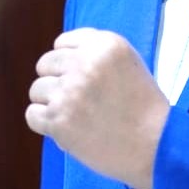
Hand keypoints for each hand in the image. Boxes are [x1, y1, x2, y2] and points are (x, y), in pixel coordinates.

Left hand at [26, 28, 169, 188]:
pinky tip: (66, 128)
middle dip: (57, 80)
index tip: (81, 77)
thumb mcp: (129, 64)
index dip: (69, 62)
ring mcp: (69, 91)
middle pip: (45, 64)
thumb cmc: (144, 106)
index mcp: (105, 44)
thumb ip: (97, 55)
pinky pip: (32, 114)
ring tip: (75, 115)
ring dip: (51, 102)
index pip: (63, 42)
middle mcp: (84, 63)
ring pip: (36, 90)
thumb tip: (60, 60)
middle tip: (78, 98)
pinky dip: (45, 123)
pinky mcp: (58, 120)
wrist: (155, 145)